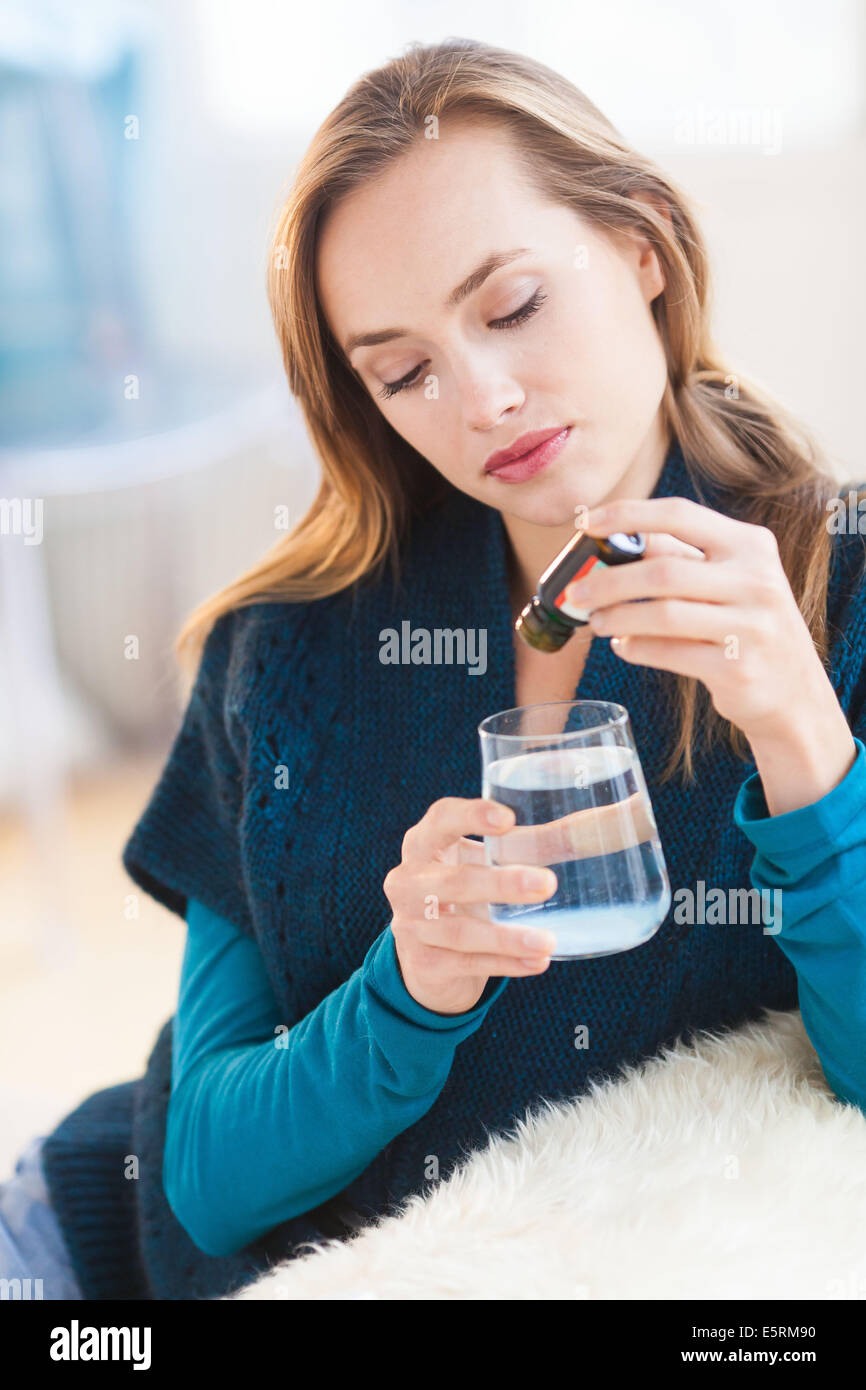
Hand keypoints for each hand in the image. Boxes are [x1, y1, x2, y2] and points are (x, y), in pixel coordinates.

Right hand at [383, 798, 557, 1015]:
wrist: (429, 955)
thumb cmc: (467, 892)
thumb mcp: (488, 862)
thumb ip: (535, 843)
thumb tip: (602, 825)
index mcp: (424, 843)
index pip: (441, 819)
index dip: (471, 816)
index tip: (509, 820)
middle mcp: (409, 881)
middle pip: (455, 880)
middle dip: (501, 883)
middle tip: (547, 884)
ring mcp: (410, 925)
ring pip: (460, 932)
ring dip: (507, 937)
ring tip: (548, 941)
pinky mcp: (424, 964)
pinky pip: (468, 964)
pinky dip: (505, 964)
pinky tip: (537, 963)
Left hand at [566, 495, 840, 744]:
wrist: (795, 694)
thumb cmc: (748, 628)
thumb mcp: (731, 581)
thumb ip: (681, 559)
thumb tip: (614, 541)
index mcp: (750, 545)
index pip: (679, 515)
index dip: (626, 514)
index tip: (586, 523)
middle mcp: (756, 580)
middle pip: (662, 570)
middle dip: (607, 581)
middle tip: (576, 592)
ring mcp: (751, 626)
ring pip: (662, 614)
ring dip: (616, 618)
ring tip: (595, 622)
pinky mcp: (737, 668)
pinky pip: (669, 653)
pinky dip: (636, 649)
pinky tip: (623, 646)